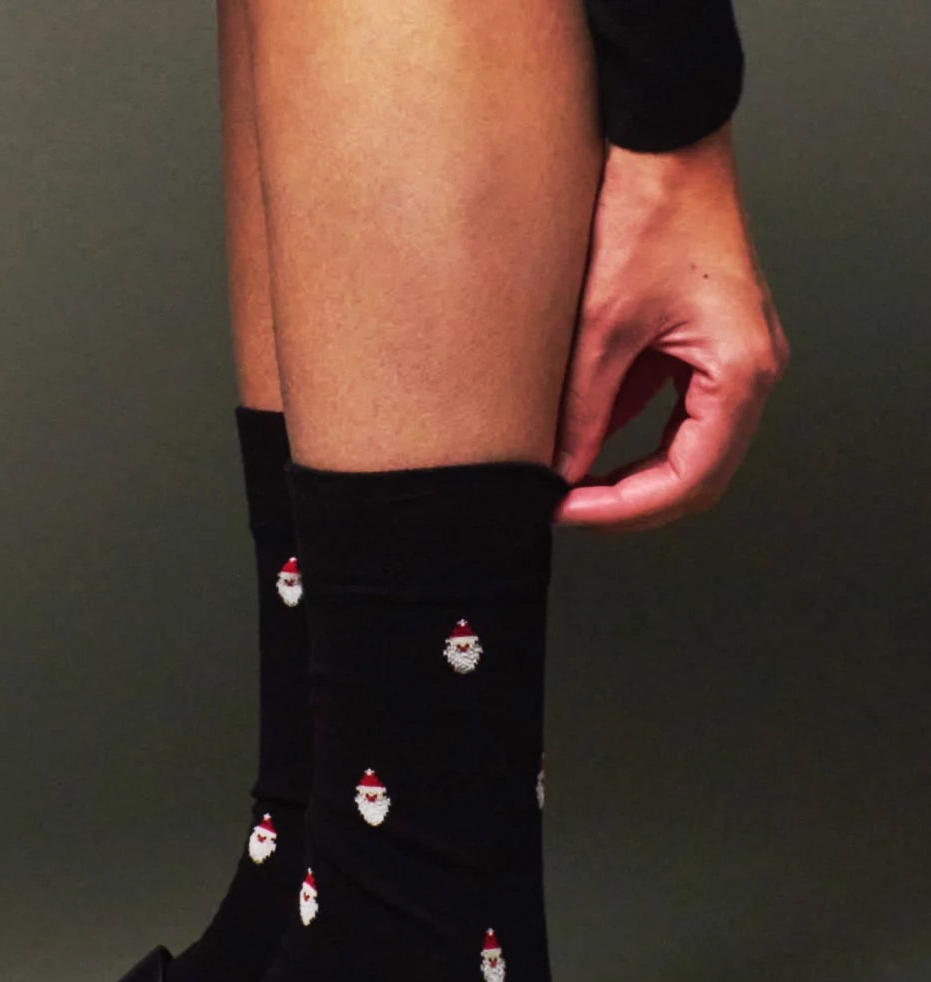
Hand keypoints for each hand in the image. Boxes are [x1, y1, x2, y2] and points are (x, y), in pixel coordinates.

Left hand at [553, 123, 788, 530]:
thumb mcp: (600, 327)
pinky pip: (671, 415)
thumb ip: (582, 410)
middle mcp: (751, 370)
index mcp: (741, 368)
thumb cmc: (646, 212)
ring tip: (564, 486)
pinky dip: (627, 437)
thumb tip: (558, 474)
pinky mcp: (702, 348)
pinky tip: (576, 443)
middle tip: (561, 510)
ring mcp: (730, 359)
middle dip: (627, 502)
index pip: (690, 478)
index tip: (564, 513)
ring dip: (627, 475)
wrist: (660, 140)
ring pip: (684, 452)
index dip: (624, 509)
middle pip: (694, 476)